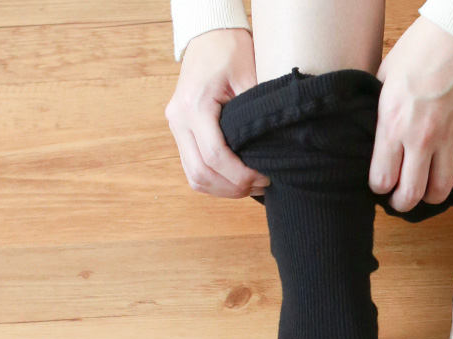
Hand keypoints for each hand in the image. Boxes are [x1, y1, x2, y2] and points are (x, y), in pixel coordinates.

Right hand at [165, 29, 268, 198]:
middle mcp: (178, 119)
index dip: (240, 175)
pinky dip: (213, 180)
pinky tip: (236, 179)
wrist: (210, 36)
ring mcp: (175, 126)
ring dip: (222, 189)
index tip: (265, 177)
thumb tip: (276, 148)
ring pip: (193, 176)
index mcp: (194, 106)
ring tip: (252, 186)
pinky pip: (192, 167)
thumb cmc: (231, 51)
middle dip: (233, 188)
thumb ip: (257, 113)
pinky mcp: (180, 130)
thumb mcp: (251, 76)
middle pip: (200, 173)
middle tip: (262, 185)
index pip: (214, 156)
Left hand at [370, 17, 452, 210]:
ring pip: (441, 189)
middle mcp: (421, 137)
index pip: (382, 179)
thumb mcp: (385, 77)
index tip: (381, 185)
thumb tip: (375, 132)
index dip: (379, 188)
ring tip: (426, 189)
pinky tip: (449, 158)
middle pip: (411, 194)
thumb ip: (381, 110)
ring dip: (431, 194)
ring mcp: (450, 137)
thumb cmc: (421, 50)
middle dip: (402, 204)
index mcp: (393, 123)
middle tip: (400, 201)